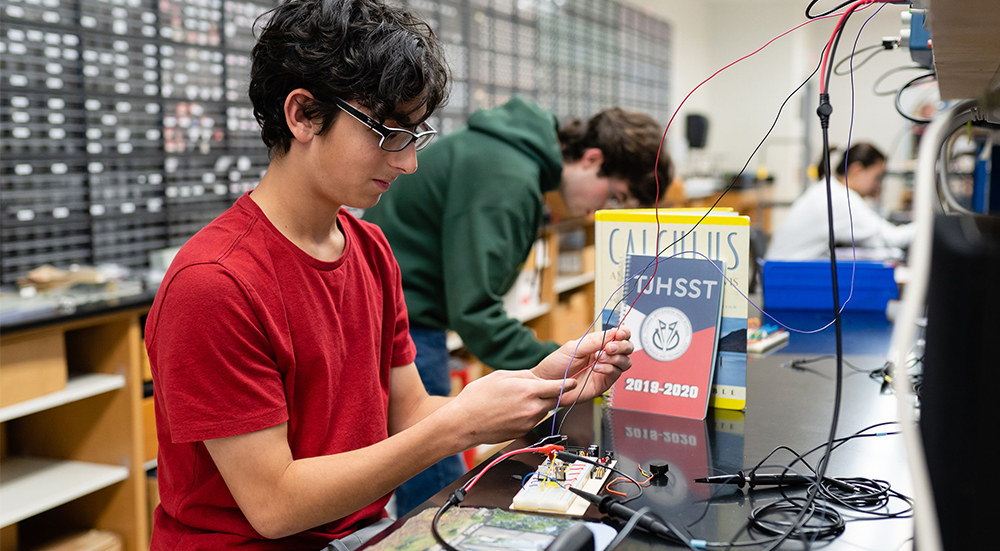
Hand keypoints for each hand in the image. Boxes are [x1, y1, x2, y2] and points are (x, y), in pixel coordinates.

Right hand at [443, 370, 577, 445]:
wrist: (464, 422)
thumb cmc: (477, 398)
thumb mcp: (501, 376)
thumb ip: (524, 376)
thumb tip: (536, 378)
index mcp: (528, 391)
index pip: (559, 387)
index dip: (568, 384)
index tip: (574, 382)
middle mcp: (531, 408)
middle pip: (554, 400)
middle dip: (552, 394)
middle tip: (545, 389)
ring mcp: (528, 422)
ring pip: (542, 411)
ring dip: (537, 404)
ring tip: (517, 400)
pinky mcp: (522, 432)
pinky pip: (532, 420)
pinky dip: (527, 414)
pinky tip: (512, 411)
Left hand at [532, 328, 631, 405]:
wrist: (547, 384)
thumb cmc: (555, 365)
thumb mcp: (573, 348)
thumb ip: (593, 341)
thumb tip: (612, 333)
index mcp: (596, 344)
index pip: (618, 336)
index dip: (623, 333)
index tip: (619, 334)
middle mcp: (603, 356)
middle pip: (627, 348)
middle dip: (621, 346)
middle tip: (609, 348)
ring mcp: (605, 370)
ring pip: (625, 362)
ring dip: (615, 358)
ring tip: (600, 358)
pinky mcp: (604, 383)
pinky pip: (615, 374)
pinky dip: (609, 369)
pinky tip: (597, 368)